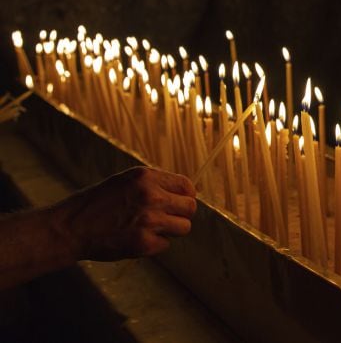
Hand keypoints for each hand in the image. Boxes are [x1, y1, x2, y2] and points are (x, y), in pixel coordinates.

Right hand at [52, 167, 196, 260]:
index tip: (178, 203)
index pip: (187, 186)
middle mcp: (151, 196)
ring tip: (150, 229)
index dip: (185, 196)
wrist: (69, 228)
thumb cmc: (96, 204)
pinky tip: (136, 239)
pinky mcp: (144, 243)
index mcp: (146, 177)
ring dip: (170, 230)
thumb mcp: (124, 181)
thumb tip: (184, 192)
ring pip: (184, 227)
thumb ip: (153, 184)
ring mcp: (149, 220)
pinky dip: (154, 245)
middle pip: (190, 208)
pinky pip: (165, 244)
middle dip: (181, 214)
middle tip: (166, 219)